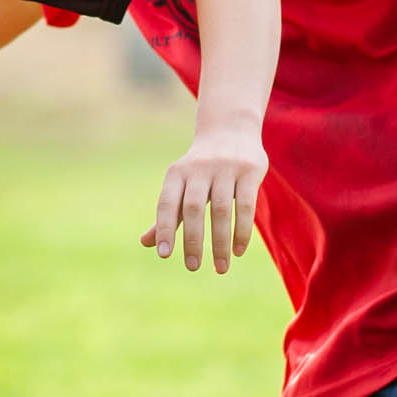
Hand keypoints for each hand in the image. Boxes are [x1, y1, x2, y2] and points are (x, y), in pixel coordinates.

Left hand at [142, 126, 267, 272]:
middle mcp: (200, 168)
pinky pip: (245, 205)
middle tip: (192, 267)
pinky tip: (238, 251)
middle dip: (192, 240)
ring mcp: (226, 168)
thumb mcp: (181, 184)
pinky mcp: (249, 170)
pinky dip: (242, 231)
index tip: (164, 255)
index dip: (164, 228)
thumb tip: (146, 243)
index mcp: (177, 173)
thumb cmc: (201, 168)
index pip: (167, 203)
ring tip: (220, 268)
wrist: (231, 129)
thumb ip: (168, 214)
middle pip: (193, 208)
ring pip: (221, 210)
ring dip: (220, 242)